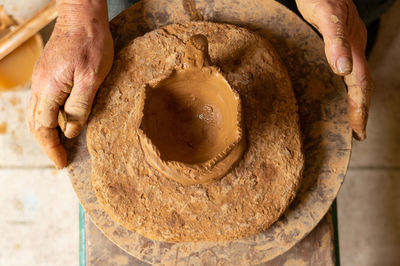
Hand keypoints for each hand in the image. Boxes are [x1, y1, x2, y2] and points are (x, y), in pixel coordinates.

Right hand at [27, 0, 112, 167]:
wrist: (83, 16)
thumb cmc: (91, 44)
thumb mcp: (91, 79)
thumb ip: (80, 107)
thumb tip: (70, 131)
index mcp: (49, 90)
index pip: (44, 128)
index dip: (52, 148)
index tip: (61, 163)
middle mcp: (40, 86)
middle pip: (35, 123)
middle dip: (46, 144)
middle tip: (60, 158)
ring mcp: (42, 79)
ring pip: (37, 113)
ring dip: (46, 132)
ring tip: (61, 145)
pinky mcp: (49, 73)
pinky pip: (44, 102)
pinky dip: (50, 117)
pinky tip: (63, 121)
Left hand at [296, 0, 372, 139]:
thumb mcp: (325, 15)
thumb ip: (334, 40)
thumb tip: (343, 70)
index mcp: (354, 45)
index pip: (360, 84)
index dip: (360, 108)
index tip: (359, 130)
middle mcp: (356, 46)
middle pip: (362, 84)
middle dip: (361, 109)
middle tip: (359, 133)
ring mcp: (351, 43)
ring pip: (358, 77)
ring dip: (357, 100)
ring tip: (354, 119)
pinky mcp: (342, 41)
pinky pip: (349, 68)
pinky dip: (348, 85)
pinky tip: (342, 91)